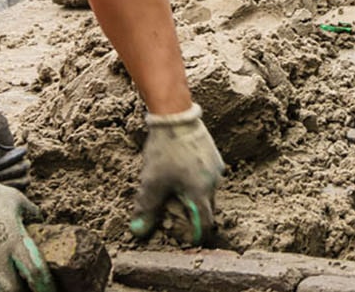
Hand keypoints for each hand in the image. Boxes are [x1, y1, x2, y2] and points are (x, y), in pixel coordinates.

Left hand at [128, 104, 225, 245]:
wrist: (176, 116)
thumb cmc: (165, 150)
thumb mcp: (151, 182)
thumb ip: (147, 208)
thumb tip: (139, 231)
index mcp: (200, 192)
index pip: (204, 224)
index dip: (195, 235)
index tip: (186, 239)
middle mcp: (213, 182)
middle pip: (206, 209)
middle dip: (192, 216)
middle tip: (175, 217)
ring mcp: (215, 168)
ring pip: (206, 192)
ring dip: (193, 198)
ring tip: (174, 193)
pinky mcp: (213, 156)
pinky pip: (207, 178)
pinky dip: (196, 183)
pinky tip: (179, 175)